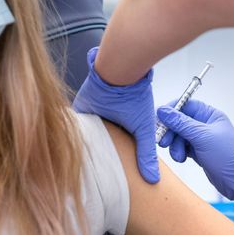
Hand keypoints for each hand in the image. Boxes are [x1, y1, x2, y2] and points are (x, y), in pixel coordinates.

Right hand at [73, 47, 158, 183]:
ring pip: (95, 110)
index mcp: (83, 116)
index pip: (82, 140)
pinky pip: (102, 96)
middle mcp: (82, 102)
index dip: (91, 150)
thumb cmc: (129, 90)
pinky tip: (120, 110)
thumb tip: (151, 179)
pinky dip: (110, 104)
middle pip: (89, 126)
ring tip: (114, 133)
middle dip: (100, 138)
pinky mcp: (101, 77)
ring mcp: (90, 89)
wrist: (129, 56)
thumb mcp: (141, 127)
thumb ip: (146, 154)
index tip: (97, 161)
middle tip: (108, 151)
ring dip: (105, 119)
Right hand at [156, 100, 233, 213]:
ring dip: (174, 146)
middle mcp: (205, 125)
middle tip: (164, 142)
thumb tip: (163, 111)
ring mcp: (202, 139)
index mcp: (209, 115)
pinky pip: (182, 148)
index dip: (171, 111)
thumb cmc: (228, 156)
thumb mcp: (201, 137)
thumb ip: (181, 123)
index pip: (185, 105)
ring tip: (178, 156)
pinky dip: (179, 153)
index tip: (159, 120)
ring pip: (178, 136)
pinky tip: (182, 158)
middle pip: (179, 121)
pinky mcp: (199, 152)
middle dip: (170, 132)